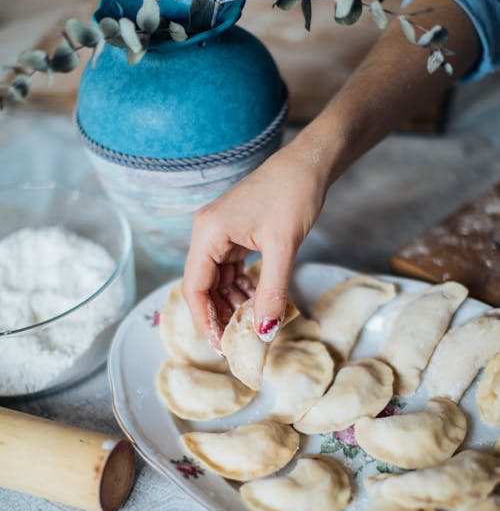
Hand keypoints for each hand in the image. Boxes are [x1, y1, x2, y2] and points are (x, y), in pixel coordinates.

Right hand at [182, 139, 328, 349]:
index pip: (194, 288)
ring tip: (251, 328)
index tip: (221, 346)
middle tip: (238, 343)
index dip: (205, 321)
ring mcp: (219, 235)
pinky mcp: (234, 235)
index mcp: (208, 234)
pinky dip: (241, 290)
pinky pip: (230, 271)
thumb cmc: (293, 194)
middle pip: (202, 288)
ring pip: (217, 282)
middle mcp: (207, 234)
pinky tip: (256, 304)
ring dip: (232, 305)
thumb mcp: (283, 248)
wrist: (308, 163)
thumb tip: (265, 332)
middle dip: (219, 316)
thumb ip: (271, 292)